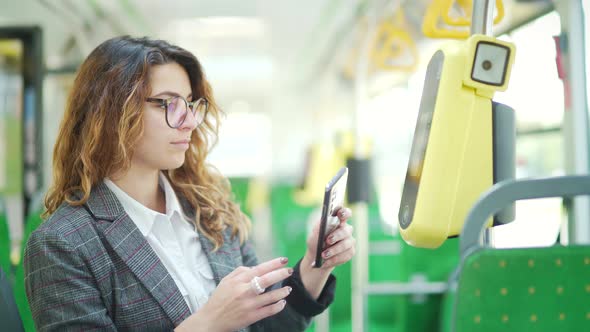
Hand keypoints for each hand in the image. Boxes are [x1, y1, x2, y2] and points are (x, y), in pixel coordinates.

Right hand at [175, 257, 292, 331]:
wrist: (211, 320)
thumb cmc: (219, 299)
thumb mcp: (226, 281)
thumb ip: (240, 272)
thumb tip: (254, 267)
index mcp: (238, 281)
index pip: (260, 269)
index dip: (273, 263)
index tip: (284, 260)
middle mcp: (244, 291)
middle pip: (267, 280)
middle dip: (281, 274)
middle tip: (289, 271)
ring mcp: (249, 304)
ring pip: (271, 296)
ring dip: (282, 292)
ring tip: (289, 289)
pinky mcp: (251, 317)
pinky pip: (269, 310)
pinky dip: (278, 306)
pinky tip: (282, 303)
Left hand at [298, 207, 354, 298]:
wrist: (316, 259)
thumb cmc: (315, 243)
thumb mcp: (314, 235)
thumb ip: (319, 227)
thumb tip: (325, 220)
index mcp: (338, 221)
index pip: (345, 213)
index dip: (345, 212)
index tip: (340, 214)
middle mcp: (346, 230)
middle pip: (346, 230)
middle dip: (336, 236)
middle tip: (327, 241)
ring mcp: (350, 241)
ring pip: (346, 244)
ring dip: (334, 250)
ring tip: (323, 255)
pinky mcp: (350, 252)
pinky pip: (345, 255)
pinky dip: (334, 259)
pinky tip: (326, 262)